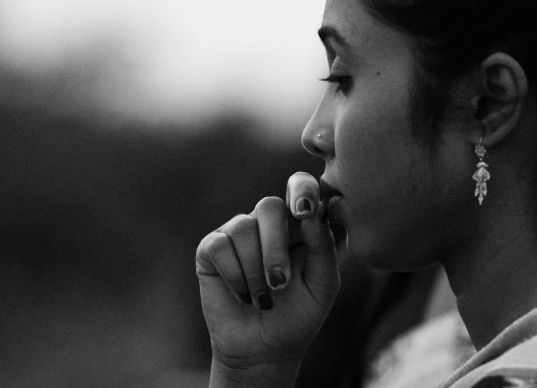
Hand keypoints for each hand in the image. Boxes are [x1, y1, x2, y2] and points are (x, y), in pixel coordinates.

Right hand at [196, 172, 340, 386]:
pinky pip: (220, 246)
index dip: (302, 190)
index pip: (301, 186)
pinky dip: (235, 275)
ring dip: (255, 270)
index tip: (304, 212)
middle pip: (269, 206)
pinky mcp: (212, 249)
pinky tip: (243, 295)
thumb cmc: (300, 314)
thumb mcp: (323, 285)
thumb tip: (312, 215)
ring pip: (243, 228)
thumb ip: (324, 248)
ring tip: (263, 300)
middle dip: (275, 246)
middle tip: (280, 283)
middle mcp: (269, 223)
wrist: (265, 350)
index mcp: (300, 224)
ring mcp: (238, 233)